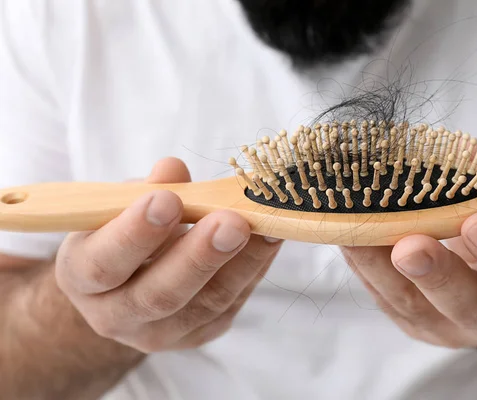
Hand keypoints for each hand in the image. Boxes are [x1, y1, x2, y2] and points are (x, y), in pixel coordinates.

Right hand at [55, 158, 281, 352]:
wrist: (126, 284)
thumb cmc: (121, 232)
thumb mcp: (120, 206)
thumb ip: (146, 189)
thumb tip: (173, 170)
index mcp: (82, 278)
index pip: (103, 263)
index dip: (134, 233)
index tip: (167, 199)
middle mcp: (116, 315)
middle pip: (159, 295)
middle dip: (199, 256)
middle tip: (231, 221)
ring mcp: (161, 333)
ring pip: (206, 304)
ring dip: (241, 263)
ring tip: (265, 227)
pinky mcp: (199, 334)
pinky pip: (230, 304)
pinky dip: (254, 269)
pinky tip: (270, 239)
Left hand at [342, 194, 476, 347]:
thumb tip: (462, 150)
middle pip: (465, 304)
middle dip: (435, 273)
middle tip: (409, 248)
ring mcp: (446, 327)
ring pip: (411, 304)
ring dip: (380, 268)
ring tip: (356, 233)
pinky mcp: (411, 324)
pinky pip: (383, 297)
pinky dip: (363, 265)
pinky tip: (346, 235)